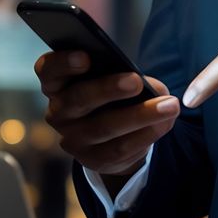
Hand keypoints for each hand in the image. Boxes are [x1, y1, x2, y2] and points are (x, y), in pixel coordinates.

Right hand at [35, 50, 179, 176]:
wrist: (112, 134)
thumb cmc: (111, 94)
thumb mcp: (112, 78)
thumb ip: (124, 74)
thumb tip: (153, 88)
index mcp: (57, 84)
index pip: (48, 70)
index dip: (63, 63)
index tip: (86, 56)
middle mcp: (58, 112)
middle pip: (78, 99)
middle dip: (108, 89)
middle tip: (137, 81)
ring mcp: (73, 139)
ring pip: (104, 128)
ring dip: (140, 115)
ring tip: (169, 105)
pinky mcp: (92, 160)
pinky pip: (119, 149)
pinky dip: (146, 134)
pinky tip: (166, 122)